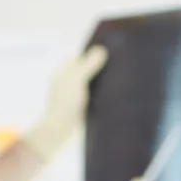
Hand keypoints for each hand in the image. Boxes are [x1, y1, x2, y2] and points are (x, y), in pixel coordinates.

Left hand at [20, 44, 106, 161]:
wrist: (61, 130)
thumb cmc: (66, 102)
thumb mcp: (77, 79)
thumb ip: (89, 64)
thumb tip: (101, 50)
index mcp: (63, 73)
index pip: (80, 58)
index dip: (92, 54)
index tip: (109, 51)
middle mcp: (67, 83)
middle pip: (86, 70)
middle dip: (99, 68)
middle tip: (117, 64)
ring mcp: (75, 96)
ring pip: (91, 84)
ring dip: (102, 82)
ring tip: (119, 78)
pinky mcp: (81, 108)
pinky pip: (94, 97)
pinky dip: (101, 94)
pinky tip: (113, 94)